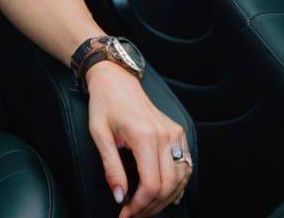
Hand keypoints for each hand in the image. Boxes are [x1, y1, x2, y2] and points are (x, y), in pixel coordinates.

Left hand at [86, 62, 192, 216]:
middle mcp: (166, 135)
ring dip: (165, 200)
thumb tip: (120, 197)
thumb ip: (111, 167)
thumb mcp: (99, 134)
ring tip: (145, 207)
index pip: (152, 184)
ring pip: (181, 180)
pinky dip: (177, 185)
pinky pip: (185, 167)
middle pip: (168, 187)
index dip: (139, 205)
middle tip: (133, 214)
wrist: (116, 78)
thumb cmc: (105, 103)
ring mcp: (175, 133)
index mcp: (145, 135)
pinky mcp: (178, 133)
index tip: (125, 213)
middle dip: (151, 207)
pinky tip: (164, 194)